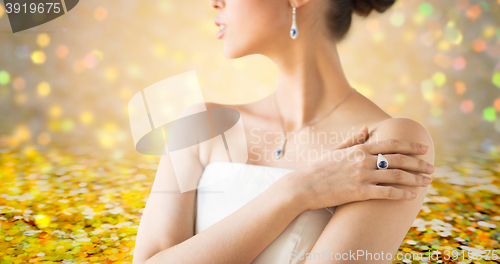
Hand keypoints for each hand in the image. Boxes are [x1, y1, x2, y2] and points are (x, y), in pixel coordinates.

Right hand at [290, 125, 433, 210]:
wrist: (303, 186)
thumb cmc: (318, 168)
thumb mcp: (336, 150)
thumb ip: (353, 139)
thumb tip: (366, 128)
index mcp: (359, 149)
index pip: (391, 144)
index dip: (410, 146)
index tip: (423, 148)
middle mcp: (363, 160)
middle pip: (398, 159)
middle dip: (418, 163)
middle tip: (431, 168)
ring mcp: (362, 176)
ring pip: (396, 176)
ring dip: (414, 179)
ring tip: (426, 182)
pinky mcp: (359, 192)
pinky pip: (386, 193)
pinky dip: (401, 194)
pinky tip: (411, 196)